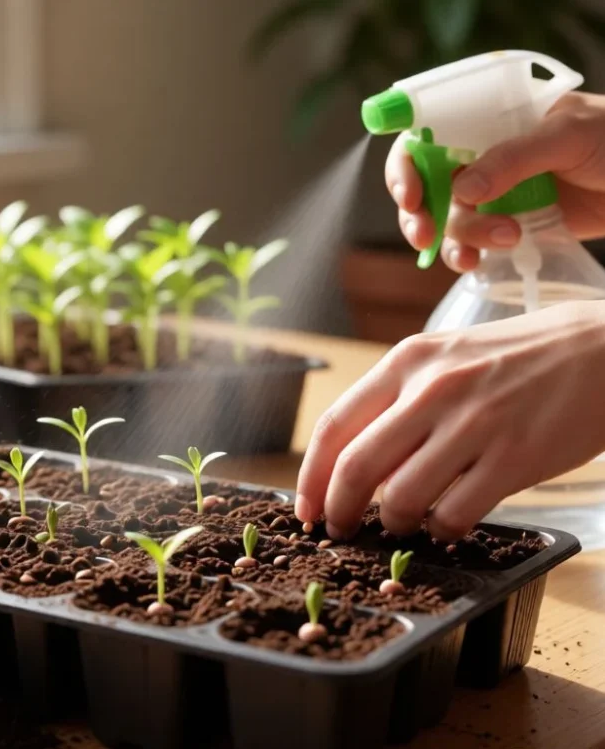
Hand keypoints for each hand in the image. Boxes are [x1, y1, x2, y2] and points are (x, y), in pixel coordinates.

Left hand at [295, 301, 604, 540]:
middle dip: (338, 511)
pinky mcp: (514, 457)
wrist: (602, 349)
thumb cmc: (515, 358)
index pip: (335, 427)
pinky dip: (442, 529)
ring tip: (403, 523)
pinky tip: (448, 523)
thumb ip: (398, 401)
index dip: (310, 477)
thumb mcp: (445, 358)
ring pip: (401, 498)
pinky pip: (455, 514)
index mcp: (407, 361)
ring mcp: (475, 424)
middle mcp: (433, 389)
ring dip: (394, 523)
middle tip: (340, 531)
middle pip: (357, 468)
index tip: (305, 509)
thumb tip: (351, 463)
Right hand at [388, 92, 604, 271]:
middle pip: (426, 186)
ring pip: (448, 221)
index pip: (425, 137)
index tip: (411, 196)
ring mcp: (493, 195)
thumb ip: (514, 157)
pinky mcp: (508, 226)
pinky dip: (468, 256)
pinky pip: (471, 244)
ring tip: (503, 239)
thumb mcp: (566, 134)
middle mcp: (480, 158)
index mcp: (485, 123)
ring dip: (459, 237)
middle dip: (421, 213)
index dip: (405, 167)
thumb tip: (462, 190)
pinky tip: (481, 262)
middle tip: (426, 235)